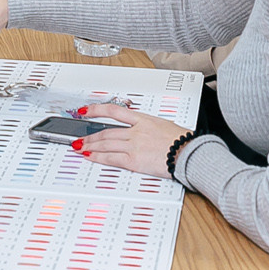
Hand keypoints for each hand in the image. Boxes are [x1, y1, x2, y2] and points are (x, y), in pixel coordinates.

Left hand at [76, 104, 191, 177]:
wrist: (189, 153)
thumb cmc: (183, 141)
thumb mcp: (165, 126)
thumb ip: (151, 128)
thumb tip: (146, 132)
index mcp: (144, 119)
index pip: (114, 110)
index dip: (97, 109)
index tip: (86, 110)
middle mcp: (136, 131)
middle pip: (106, 131)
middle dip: (90, 135)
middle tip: (80, 137)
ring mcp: (134, 145)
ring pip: (106, 143)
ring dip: (91, 145)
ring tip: (81, 147)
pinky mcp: (134, 160)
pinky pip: (111, 158)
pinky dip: (98, 157)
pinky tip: (90, 156)